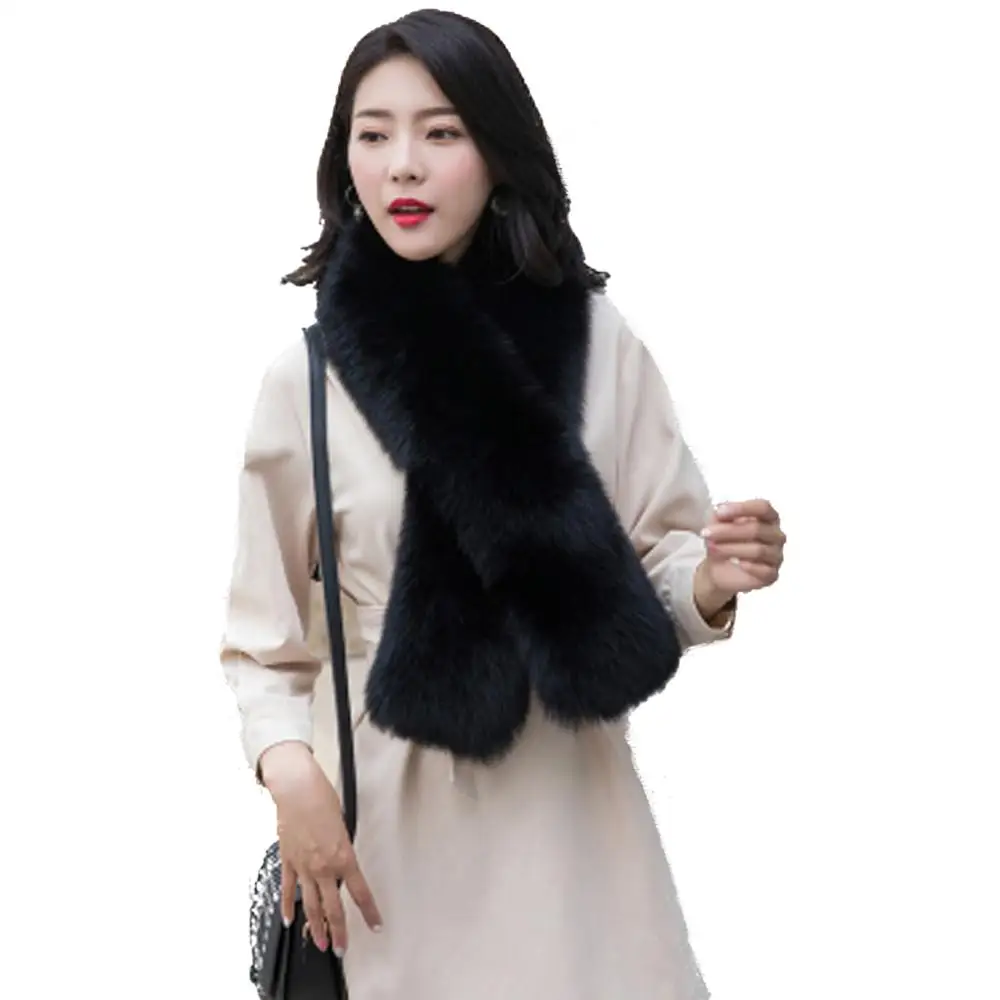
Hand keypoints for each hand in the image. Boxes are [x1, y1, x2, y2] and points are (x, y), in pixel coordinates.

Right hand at [259, 742, 382, 955]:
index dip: (369, 912)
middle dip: (339, 931)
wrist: (297, 789)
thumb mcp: (343, 825)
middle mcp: (324, 866)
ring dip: (315, 927)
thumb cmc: (322, 799)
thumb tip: (341, 862)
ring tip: (319, 942)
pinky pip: (288, 890)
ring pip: (310, 906)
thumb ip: (342, 849)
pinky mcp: (288, 861)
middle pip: (333, 908)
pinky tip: (290, 921)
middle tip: (341, 947)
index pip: (360, 892)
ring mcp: (304, 866)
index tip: (375, 924)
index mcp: (343, 856)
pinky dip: (288, 907)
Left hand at [698, 498, 784, 600]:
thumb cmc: (723, 541)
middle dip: (728, 531)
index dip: (742, 508)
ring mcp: (776, 555)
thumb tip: (720, 510)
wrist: (719, 568)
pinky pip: (764, 570)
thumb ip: (720, 516)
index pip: (762, 507)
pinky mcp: (771, 574)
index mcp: (768, 517)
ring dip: (731, 548)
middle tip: (706, 533)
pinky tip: (737, 564)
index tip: (719, 513)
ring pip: (758, 550)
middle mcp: (776, 535)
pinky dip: (750, 567)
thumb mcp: (717, 525)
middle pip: (756, 529)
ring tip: (712, 548)